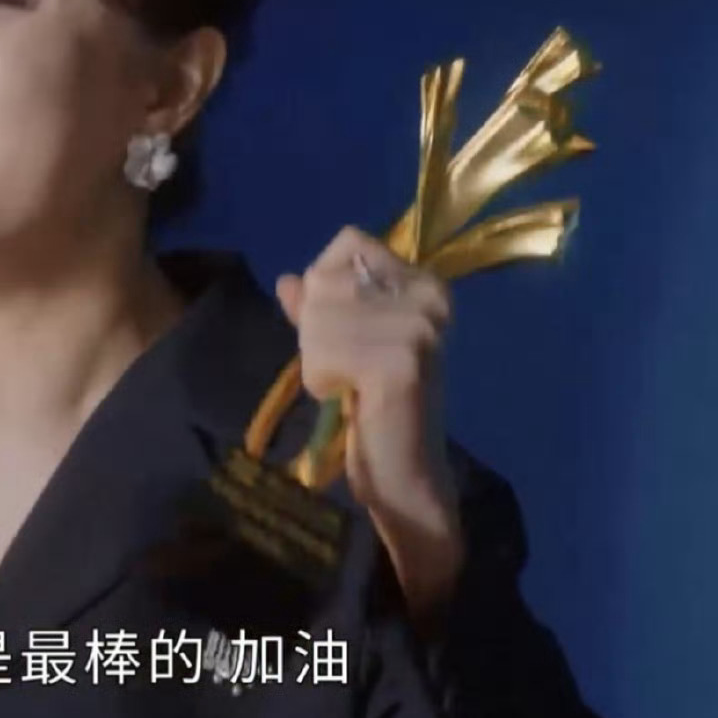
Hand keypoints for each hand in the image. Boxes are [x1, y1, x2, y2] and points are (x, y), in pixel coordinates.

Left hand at [275, 226, 464, 621]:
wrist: (405, 476)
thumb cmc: (374, 410)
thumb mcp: (344, 348)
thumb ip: (318, 310)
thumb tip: (288, 280)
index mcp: (425, 283)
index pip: (349, 242)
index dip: (325, 281)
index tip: (339, 329)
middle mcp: (429, 297)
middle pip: (326, 279)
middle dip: (316, 329)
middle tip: (345, 369)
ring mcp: (419, 328)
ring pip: (320, 316)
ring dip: (317, 358)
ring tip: (348, 386)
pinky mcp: (401, 363)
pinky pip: (325, 350)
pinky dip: (321, 379)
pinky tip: (347, 399)